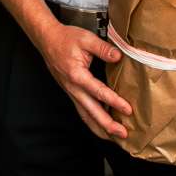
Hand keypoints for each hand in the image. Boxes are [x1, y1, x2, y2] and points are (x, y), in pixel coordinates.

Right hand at [35, 21, 131, 141]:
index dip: (114, 102)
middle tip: (122, 134)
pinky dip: (92, 120)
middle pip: (91, 112)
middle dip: (107, 125)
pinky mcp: (71, 92)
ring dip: (99, 127)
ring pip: (85, 115)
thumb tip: (118, 57)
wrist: (47, 39)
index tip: (127, 110)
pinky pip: (82, 110)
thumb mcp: (86, 39)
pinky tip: (100, 124)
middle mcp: (73, 88)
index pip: (99, 92)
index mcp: (77, 75)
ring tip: (113, 138)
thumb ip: (103, 49)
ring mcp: (71, 92)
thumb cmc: (65, 38)